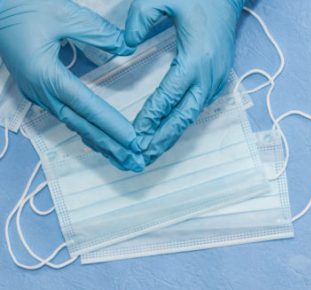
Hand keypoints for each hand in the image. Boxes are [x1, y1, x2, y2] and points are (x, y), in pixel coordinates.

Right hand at [0, 0, 144, 171]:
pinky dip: (87, 130)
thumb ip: (98, 33)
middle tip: (136, 161)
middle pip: (81, 125)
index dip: (111, 125)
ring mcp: (38, 93)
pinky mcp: (39, 90)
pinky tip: (101, 141)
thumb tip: (127, 47)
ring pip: (74, 124)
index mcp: (46, 75)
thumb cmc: (23, 8)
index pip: (87, 106)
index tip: (133, 141)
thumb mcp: (64, 14)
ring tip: (124, 158)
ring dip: (101, 142)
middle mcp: (41, 91)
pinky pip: (67, 116)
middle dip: (110, 145)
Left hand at [126, 0, 244, 164]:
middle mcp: (209, 76)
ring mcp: (217, 80)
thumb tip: (125, 47)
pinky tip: (169, 132)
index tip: (134, 137)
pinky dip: (182, 122)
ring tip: (152, 153)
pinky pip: (199, 107)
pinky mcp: (219, 80)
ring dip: (172, 136)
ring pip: (193, 116)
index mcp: (196, 59)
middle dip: (162, 140)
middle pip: (184, 117)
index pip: (168, 97)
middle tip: (142, 159)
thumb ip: (139, 20)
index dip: (150, 119)